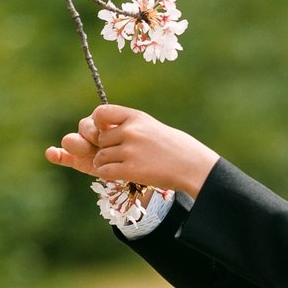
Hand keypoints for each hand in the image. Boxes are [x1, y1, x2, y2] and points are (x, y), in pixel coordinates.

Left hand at [46, 104, 219, 197]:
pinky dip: (108, 174)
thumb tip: (96, 129)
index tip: (103, 132)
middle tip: (117, 155)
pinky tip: (120, 174)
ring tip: (121, 166)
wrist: (191, 164)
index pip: (100, 113)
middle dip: (103, 148)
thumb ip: (126, 125)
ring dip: (105, 164)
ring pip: (100, 157)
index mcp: (135, 116)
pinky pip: (104, 171)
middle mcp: (131, 131)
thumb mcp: (149, 126)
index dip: (96, 124)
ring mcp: (130, 150)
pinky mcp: (131, 169)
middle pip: (98, 139)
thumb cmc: (171, 147)